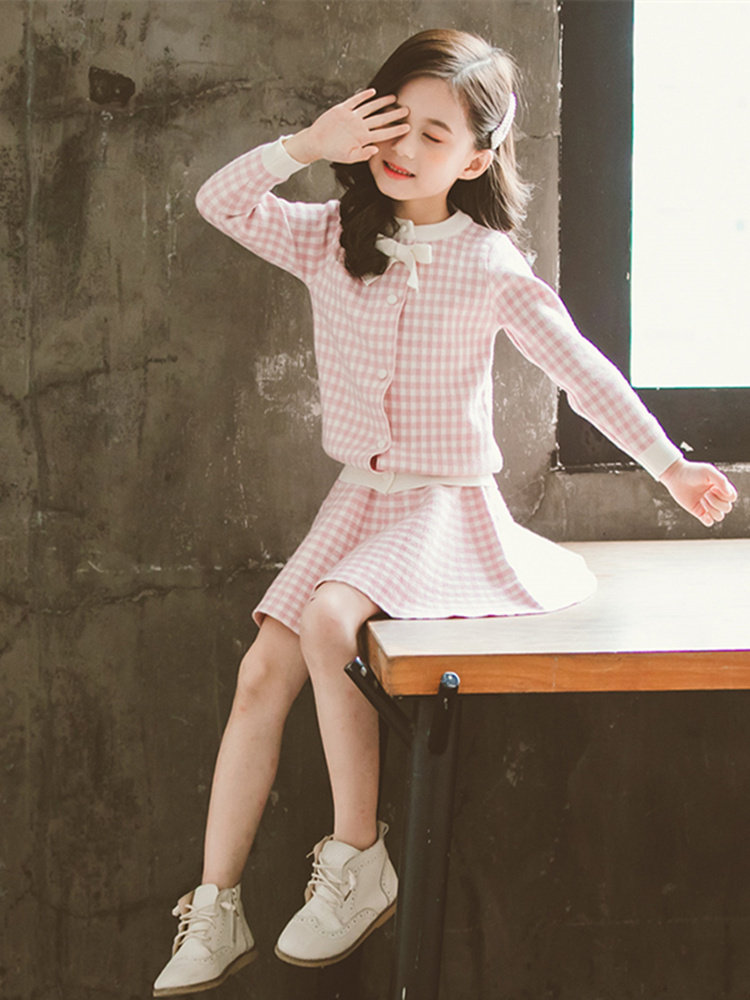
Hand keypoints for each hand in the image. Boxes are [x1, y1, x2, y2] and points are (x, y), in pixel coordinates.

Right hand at [283, 89, 408, 164]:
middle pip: (380, 119)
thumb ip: (362, 154)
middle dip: (393, 114)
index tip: (408, 127)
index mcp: (363, 138)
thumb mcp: (347, 157)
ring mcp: (352, 117)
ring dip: (382, 103)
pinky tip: (372, 92)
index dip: (396, 130)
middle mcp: (360, 126)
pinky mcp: (342, 110)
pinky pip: (355, 101)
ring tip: (393, 97)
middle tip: (407, 109)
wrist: (316, 143)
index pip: (383, 133)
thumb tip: (376, 149)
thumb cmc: (332, 152)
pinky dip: (363, 96)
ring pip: (370, 108)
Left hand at [659, 457, 737, 526]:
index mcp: (721, 488)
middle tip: (705, 494)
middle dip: (716, 502)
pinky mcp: (698, 512)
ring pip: (720, 517)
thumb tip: (729, 494)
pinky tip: (702, 512)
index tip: (713, 488)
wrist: (675, 476)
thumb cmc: (692, 471)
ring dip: (711, 510)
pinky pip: (709, 522)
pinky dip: (708, 520)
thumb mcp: (708, 471)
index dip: (725, 495)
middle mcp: (716, 497)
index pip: (732, 497)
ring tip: (701, 500)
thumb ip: (721, 480)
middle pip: (727, 508)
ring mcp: (707, 505)